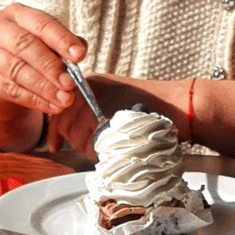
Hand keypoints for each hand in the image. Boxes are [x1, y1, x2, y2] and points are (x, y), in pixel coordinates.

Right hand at [0, 3, 86, 150]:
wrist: (0, 88)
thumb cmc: (28, 61)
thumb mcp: (46, 49)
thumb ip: (62, 47)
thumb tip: (81, 48)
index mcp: (15, 15)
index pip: (40, 23)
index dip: (61, 39)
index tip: (80, 55)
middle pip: (25, 45)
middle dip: (51, 66)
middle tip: (70, 84)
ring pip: (17, 70)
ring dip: (45, 87)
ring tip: (65, 99)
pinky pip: (10, 90)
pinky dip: (35, 100)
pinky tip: (52, 106)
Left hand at [45, 75, 191, 161]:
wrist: (179, 106)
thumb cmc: (153, 107)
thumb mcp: (115, 100)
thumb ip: (91, 111)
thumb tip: (70, 132)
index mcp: (90, 83)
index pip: (60, 108)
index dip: (56, 131)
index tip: (56, 144)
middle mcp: (90, 88)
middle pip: (65, 124)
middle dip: (74, 142)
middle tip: (89, 150)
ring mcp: (99, 102)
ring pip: (77, 135)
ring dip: (87, 149)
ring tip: (104, 149)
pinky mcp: (108, 117)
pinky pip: (91, 142)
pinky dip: (99, 152)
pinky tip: (111, 150)